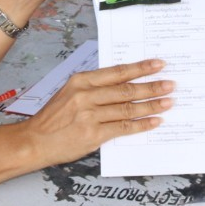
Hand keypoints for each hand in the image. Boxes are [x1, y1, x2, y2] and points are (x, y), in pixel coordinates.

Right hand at [24, 59, 173, 165]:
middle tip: (170, 84)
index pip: (118, 71)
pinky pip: (123, 127)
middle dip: (151, 86)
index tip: (158, 64)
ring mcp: (90, 115)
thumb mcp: (70, 93)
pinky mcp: (93, 134)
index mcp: (82, 80)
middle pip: (126, 89)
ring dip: (151, 105)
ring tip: (167, 102)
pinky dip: (141, 124)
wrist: (34, 140)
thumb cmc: (53, 118)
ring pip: (128, 108)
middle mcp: (86, 95)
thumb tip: (124, 84)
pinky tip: (154, 121)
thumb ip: (94, 88)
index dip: (140, 68)